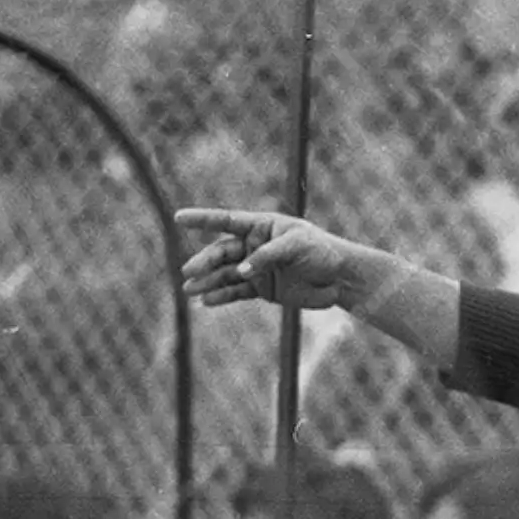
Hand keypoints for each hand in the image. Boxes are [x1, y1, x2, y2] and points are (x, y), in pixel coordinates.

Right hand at [176, 208, 355, 310]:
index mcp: (261, 227)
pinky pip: (237, 292)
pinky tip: (207, 301)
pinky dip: (222, 297)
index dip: (202, 219)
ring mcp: (256, 268)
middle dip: (204, 261)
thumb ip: (268, 256)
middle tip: (188, 271)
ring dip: (207, 282)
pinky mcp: (262, 289)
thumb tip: (241, 271)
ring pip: (225, 274)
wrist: (339, 277)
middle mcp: (253, 246)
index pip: (227, 221)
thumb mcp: (297, 246)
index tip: (179, 217)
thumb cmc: (321, 251)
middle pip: (222, 252)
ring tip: (189, 290)